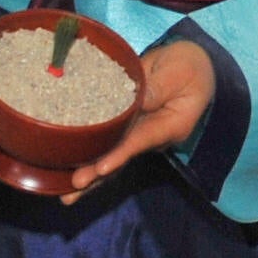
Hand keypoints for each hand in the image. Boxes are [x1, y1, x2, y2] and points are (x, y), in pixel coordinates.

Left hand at [65, 40, 217, 198]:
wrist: (191, 62)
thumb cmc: (189, 66)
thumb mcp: (179, 73)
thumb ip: (157, 88)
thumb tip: (134, 102)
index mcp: (171, 126)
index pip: (142, 141)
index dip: (121, 154)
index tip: (101, 169)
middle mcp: (153, 136)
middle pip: (123, 157)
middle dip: (98, 174)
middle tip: (75, 186)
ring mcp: (139, 132)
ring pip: (112, 155)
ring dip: (90, 174)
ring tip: (66, 195)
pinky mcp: (127, 124)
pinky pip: (106, 141)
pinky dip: (87, 153)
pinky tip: (66, 168)